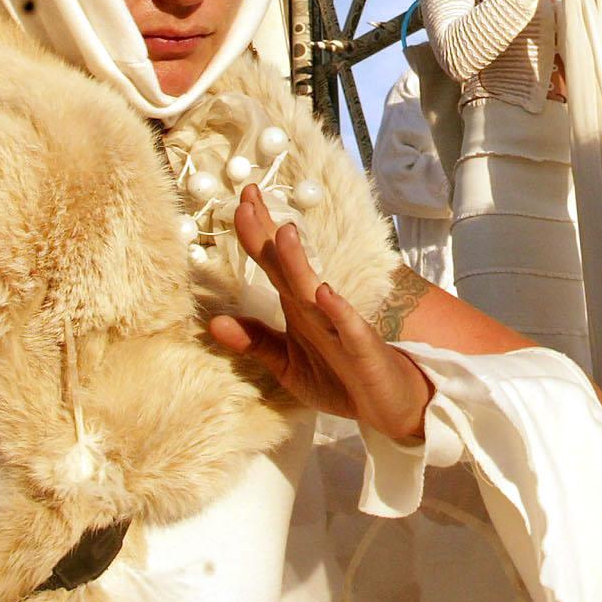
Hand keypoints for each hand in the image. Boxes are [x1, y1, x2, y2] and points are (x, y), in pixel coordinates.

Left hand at [209, 184, 434, 442]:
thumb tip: (213, 322)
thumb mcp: (288, 364)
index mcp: (297, 308)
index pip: (272, 264)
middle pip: (287, 266)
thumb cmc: (339, 379)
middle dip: (267, 232)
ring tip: (283, 232)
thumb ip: (255, 342)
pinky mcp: (362, 349)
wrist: (388, 405)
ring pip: (314, 292)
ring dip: (299, 263)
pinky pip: (349, 328)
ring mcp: (340, 326)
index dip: (255, 234)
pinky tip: (325, 293)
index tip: (239, 199)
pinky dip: (338, 311)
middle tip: (247, 196)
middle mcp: (316, 308)